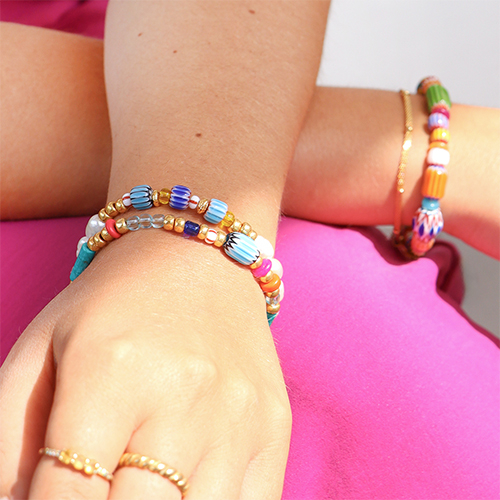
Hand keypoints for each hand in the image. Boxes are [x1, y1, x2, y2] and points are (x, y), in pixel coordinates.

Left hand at [0, 230, 290, 498]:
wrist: (200, 258)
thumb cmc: (115, 303)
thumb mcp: (41, 347)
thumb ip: (8, 440)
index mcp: (110, 371)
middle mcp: (183, 397)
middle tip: (100, 488)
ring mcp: (239, 416)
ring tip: (139, 485)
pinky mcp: (274, 426)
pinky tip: (185, 490)